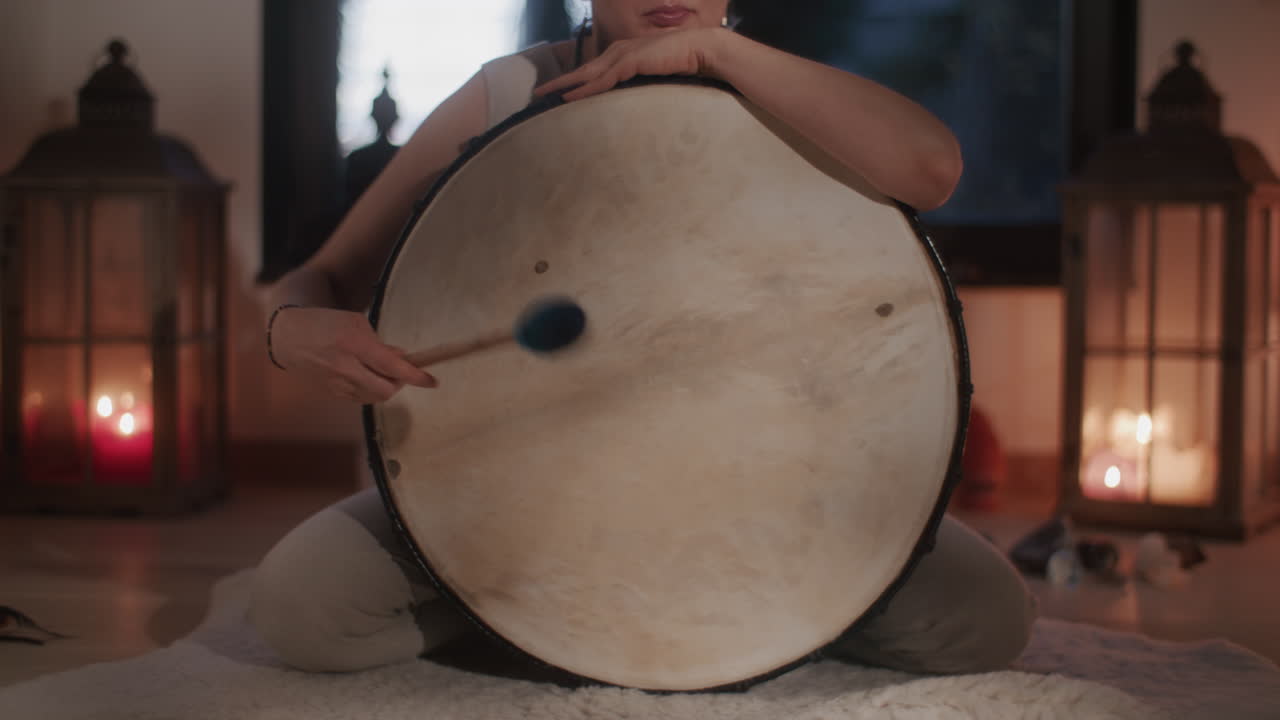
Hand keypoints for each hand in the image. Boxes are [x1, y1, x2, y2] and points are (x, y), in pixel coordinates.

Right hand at [270, 307, 436, 403]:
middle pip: (386, 390)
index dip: (415, 376)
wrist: (291, 336)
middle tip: (402, 371)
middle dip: (400, 383)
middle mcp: (344, 367)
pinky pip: (362, 398)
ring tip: (381, 370)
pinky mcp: (332, 393)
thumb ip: (381, 345)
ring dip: (386, 386)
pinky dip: (371, 389)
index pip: (392, 366)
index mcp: (353, 344)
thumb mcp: (358, 323)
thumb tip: (402, 360)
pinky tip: (367, 375)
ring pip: (375, 397)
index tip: (432, 381)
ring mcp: (336, 383)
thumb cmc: (329, 323)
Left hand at [534, 28, 728, 101]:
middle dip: (559, 82)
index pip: (593, 70)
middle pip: (582, 70)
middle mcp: (619, 52)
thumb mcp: (655, 78)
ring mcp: (624, 55)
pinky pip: (603, 80)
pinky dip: (585, 89)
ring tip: (545, 96)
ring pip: (587, 74)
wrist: (702, 51)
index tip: (555, 93)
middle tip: (537, 94)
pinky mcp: (631, 62)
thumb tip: (631, 108)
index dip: (573, 81)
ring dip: (565, 85)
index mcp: (624, 55)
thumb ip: (640, 86)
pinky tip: (570, 98)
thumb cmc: (683, 66)